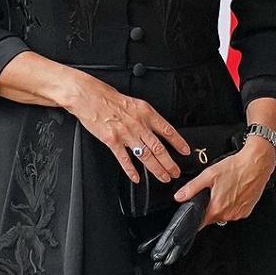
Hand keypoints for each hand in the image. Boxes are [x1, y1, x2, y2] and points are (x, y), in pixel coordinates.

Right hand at [63, 74, 189, 182]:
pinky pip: (124, 158)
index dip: (178, 142)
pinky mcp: (111, 140)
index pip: (167, 130)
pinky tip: (136, 177)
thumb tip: (158, 129)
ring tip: (163, 177)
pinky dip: (131, 170)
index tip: (185, 151)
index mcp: (146, 113)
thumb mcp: (135, 103)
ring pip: (145, 155)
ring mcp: (125, 133)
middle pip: (159, 147)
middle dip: (170, 163)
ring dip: (156, 169)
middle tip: (176, 172)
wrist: (90, 96)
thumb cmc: (109, 98)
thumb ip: (146, 117)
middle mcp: (138, 124)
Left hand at [173, 135, 275, 225]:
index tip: (195, 213)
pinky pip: (235, 212)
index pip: (201, 222)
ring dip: (222, 206)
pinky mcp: (247, 211)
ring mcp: (239, 214)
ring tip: (226, 189)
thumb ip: (192, 188)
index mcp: (217, 208)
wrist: (256, 163)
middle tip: (213, 192)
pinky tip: (234, 192)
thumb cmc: (235, 168)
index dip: (196, 217)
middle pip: (213, 217)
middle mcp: (229, 215)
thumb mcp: (209, 175)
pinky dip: (233, 205)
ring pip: (224, 215)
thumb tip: (179, 197)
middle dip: (210, 207)